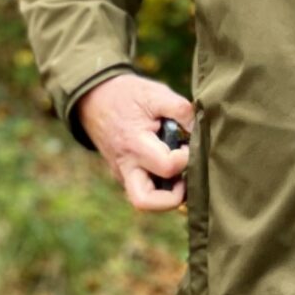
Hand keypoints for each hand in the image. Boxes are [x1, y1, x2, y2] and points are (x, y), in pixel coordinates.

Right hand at [76, 74, 194, 212]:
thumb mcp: (155, 93)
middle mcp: (126, 166)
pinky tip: (171, 166)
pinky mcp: (124, 176)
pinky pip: (144, 190)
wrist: (94, 99)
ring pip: (144, 201)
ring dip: (167, 195)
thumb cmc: (128, 95)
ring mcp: (123, 174)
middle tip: (186, 176)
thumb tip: (200, 130)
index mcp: (134, 144)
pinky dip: (161, 187)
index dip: (186, 158)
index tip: (190, 143)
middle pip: (146, 202)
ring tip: (180, 173)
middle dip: (174, 196)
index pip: (167, 167)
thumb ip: (180, 109)